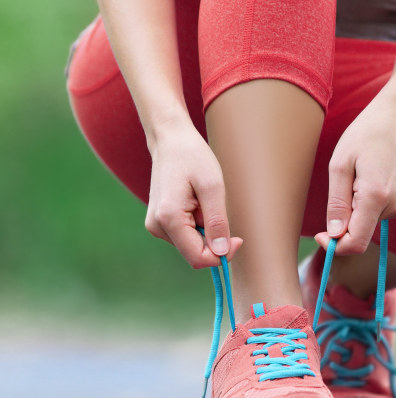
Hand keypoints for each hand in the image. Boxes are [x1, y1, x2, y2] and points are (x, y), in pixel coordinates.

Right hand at [145, 121, 243, 268]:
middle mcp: (157, 226)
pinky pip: (185, 235)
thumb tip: (221, 252)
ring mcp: (155, 225)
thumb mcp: (212, 186)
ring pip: (191, 245)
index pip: (198, 257)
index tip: (238, 239)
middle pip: (194, 253)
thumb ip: (217, 222)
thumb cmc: (192, 157)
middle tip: (221, 211)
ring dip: (206, 230)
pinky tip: (196, 202)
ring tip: (203, 201)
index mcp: (168, 218)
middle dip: (214, 240)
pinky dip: (197, 224)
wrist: (170, 140)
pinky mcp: (159, 221)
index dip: (222, 254)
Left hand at [314, 85, 395, 257]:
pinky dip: (366, 202)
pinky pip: (377, 213)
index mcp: (376, 197)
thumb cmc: (367, 133)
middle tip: (341, 184)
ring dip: (355, 207)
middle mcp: (395, 206)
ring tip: (358, 174)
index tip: (320, 234)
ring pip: (368, 222)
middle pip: (361, 233)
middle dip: (344, 220)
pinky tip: (369, 176)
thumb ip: (337, 203)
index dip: (335, 245)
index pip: (356, 243)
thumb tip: (334, 234)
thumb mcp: (340, 164)